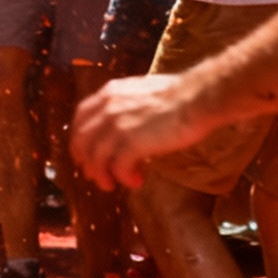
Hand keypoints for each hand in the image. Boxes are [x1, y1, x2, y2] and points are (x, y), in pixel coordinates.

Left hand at [72, 71, 213, 190]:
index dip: (80, 139)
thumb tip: (124, 122)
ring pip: (96, 158)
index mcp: (109, 94)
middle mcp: (108, 108)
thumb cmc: (179, 96)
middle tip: (95, 175)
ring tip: (113, 184)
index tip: (84, 154)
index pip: (80, 118)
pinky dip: (124, 178)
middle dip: (86, 162)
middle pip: (82, 140)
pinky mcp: (132, 142)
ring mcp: (118, 125)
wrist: (197, 98)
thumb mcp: (142, 92)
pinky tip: (136, 181)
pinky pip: (118, 167)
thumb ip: (126, 104)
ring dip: (102, 175)